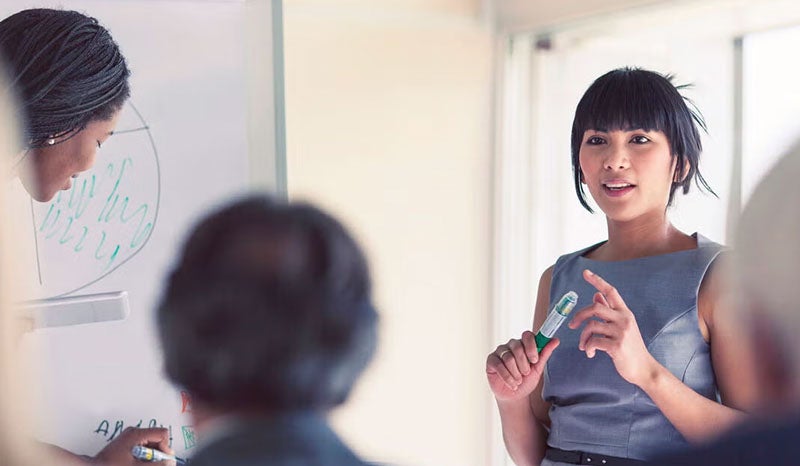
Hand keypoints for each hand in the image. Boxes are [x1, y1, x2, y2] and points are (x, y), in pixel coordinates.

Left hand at [91, 427, 173, 464]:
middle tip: (155, 464)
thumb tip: (170, 463)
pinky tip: (139, 464)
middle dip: (159, 453)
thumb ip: (156, 465)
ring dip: (152, 456)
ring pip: (150, 443)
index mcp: (137, 434)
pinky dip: (144, 456)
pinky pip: (142, 447)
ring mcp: (129, 437)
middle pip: (157, 438)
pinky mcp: (126, 444)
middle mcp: (134, 433)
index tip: (163, 460)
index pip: (162, 433)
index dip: (166, 447)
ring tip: (144, 464)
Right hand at [486, 330, 558, 401]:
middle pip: (517, 347)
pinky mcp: (491, 360)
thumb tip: (556, 340)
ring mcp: (500, 352)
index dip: (531, 347)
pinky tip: (512, 384)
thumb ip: (545, 353)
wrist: (515, 396)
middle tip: (526, 373)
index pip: (527, 335)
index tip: (534, 360)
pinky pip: (499, 366)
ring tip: (518, 381)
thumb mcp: (538, 368)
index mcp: (524, 344)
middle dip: (524, 364)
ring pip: (508, 358)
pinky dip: (507, 378)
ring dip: (516, 373)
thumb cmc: (526, 380)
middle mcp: (511, 345)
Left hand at [568, 269, 658, 386]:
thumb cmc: (631, 347)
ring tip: (584, 346)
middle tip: (572, 325)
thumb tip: (596, 295)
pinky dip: (588, 347)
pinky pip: (593, 341)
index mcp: (625, 313)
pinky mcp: (617, 345)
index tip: (585, 272)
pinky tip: (591, 353)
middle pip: (595, 307)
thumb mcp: (622, 326)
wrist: (644, 368)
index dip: (597, 281)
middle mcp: (624, 319)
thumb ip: (609, 311)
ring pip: (591, 325)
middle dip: (579, 315)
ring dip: (583, 337)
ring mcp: (621, 332)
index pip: (611, 291)